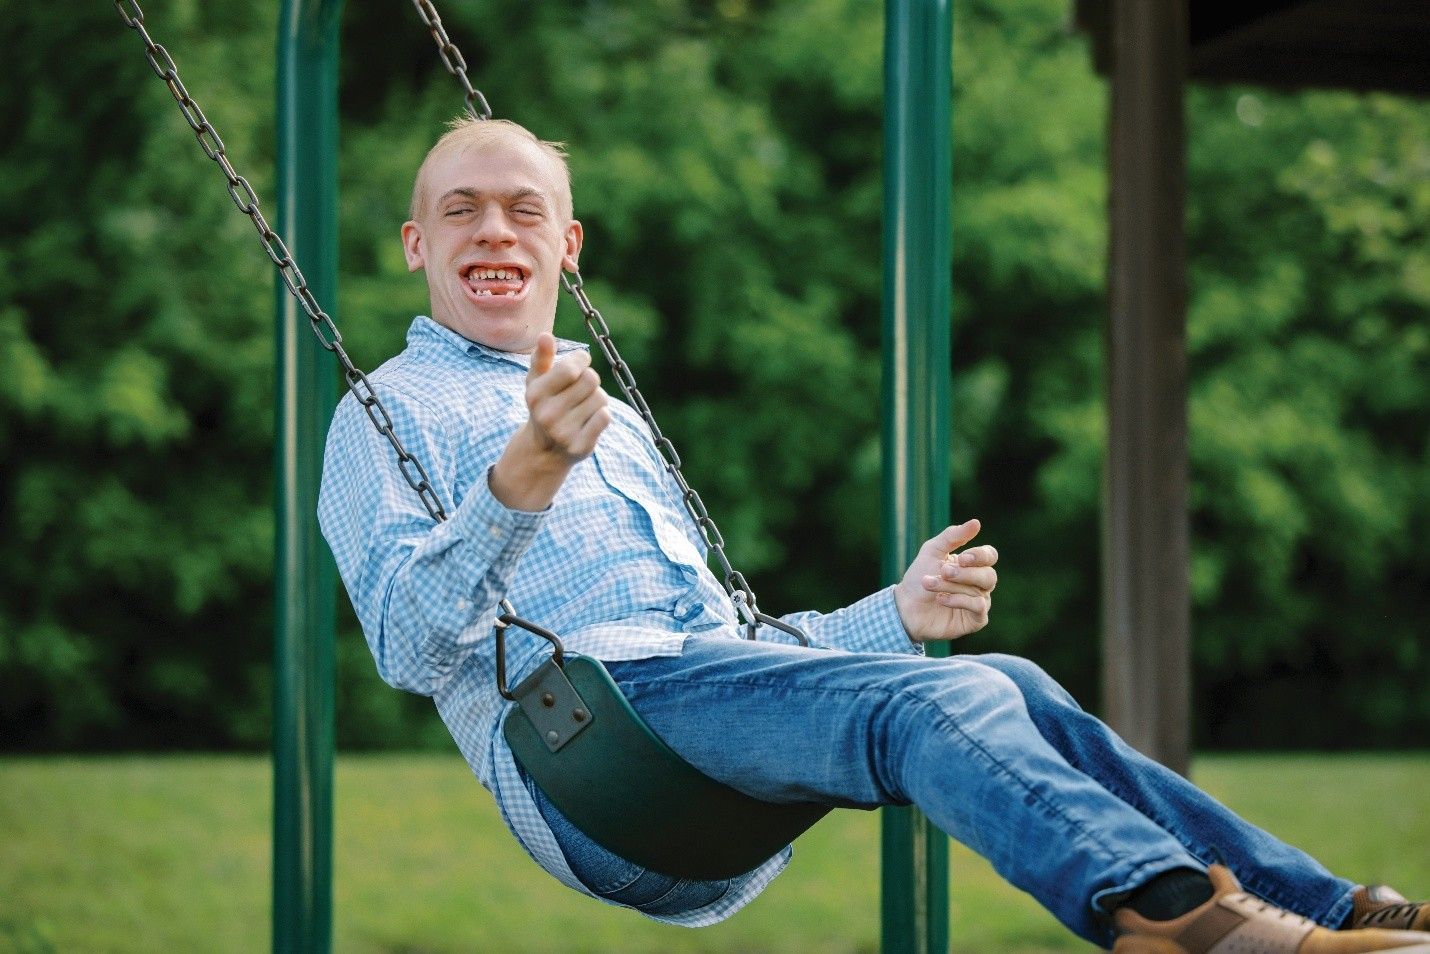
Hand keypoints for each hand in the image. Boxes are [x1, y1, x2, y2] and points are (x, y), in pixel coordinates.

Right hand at [521, 333, 609, 461]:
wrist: (545, 450)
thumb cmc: (544, 405)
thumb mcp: (537, 381)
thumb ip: (541, 357)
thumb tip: (545, 336)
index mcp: (535, 395)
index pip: (570, 368)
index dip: (582, 359)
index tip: (582, 362)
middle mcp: (547, 415)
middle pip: (591, 379)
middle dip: (591, 380)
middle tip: (582, 389)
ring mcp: (564, 433)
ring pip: (600, 398)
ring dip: (597, 398)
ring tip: (585, 405)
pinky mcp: (581, 447)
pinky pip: (605, 417)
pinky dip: (602, 414)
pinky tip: (591, 419)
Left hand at [892, 519, 997, 642]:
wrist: (905, 606)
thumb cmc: (919, 576)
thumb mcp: (932, 551)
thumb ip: (953, 536)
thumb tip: (976, 523)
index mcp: (972, 564)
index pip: (990, 556)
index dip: (980, 556)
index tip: (961, 558)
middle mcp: (979, 583)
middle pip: (988, 575)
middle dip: (964, 573)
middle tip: (943, 572)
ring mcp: (979, 602)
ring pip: (980, 592)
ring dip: (954, 586)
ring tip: (931, 584)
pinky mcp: (975, 620)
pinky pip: (978, 608)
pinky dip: (959, 601)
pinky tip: (941, 599)